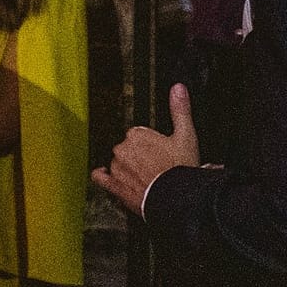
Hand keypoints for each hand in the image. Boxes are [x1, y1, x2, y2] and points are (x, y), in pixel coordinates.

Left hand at [92, 83, 200, 214]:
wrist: (175, 198)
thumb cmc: (180, 169)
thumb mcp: (186, 135)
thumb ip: (180, 110)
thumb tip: (178, 87)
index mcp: (137, 134)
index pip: (139, 135)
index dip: (151, 144)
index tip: (160, 152)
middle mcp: (122, 149)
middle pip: (128, 149)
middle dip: (140, 156)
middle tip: (156, 167)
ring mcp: (116, 167)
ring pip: (118, 163)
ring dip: (127, 168)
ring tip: (146, 178)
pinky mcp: (113, 185)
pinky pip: (100, 177)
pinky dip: (101, 176)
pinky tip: (104, 175)